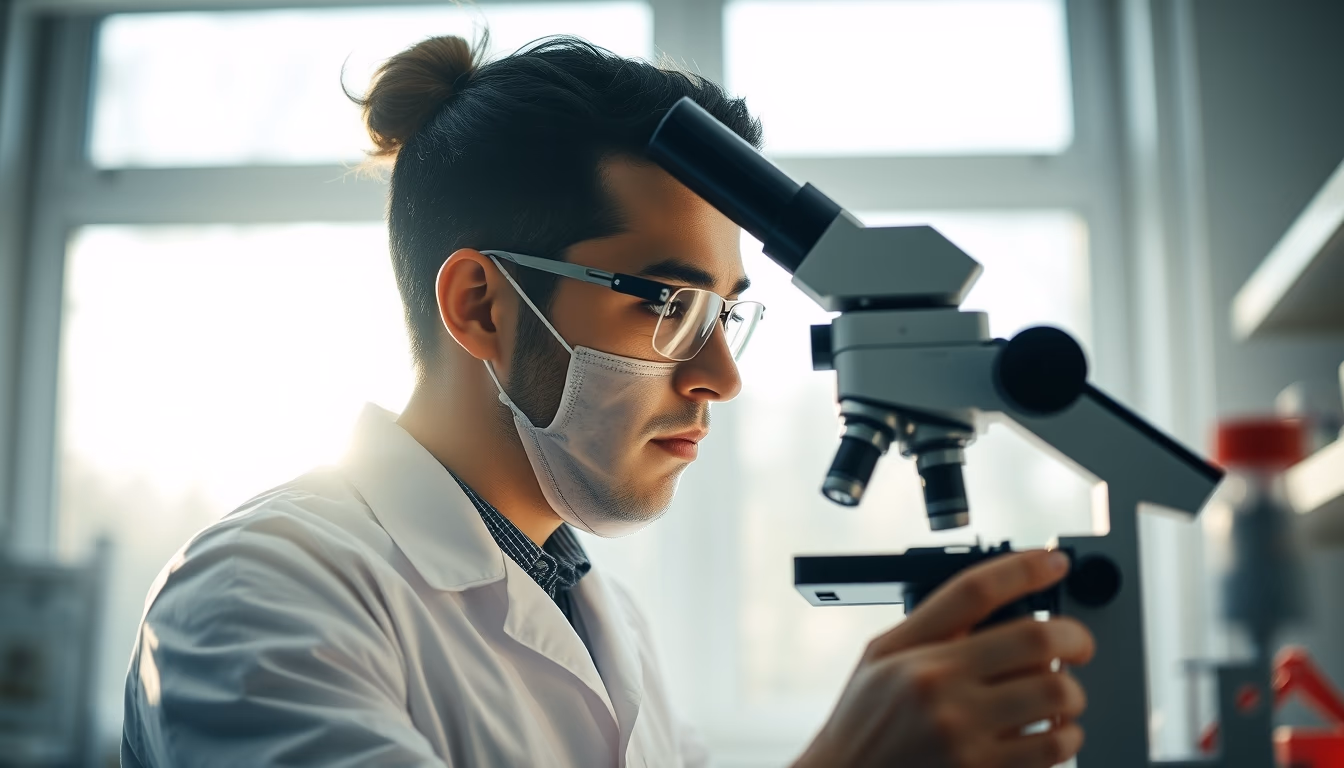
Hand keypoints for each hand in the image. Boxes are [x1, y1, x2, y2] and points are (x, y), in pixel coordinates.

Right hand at [794, 550, 1094, 767]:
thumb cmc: (863, 723)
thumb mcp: (881, 658)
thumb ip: (932, 627)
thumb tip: (996, 597)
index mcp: (915, 656)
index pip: (977, 592)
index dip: (1025, 568)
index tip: (1053, 562)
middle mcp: (941, 693)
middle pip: (1036, 641)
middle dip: (1074, 636)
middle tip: (1077, 643)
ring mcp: (966, 739)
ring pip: (1057, 696)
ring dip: (1072, 692)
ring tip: (1060, 694)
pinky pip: (1054, 749)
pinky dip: (1067, 735)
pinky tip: (1052, 731)